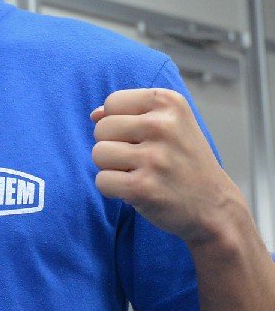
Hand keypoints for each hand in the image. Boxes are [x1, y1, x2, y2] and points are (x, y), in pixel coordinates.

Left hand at [91, 87, 239, 246]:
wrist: (216, 208)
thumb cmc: (184, 161)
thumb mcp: (170, 124)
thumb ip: (129, 112)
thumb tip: (94, 114)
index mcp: (168, 102)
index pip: (113, 102)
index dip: (120, 122)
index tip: (145, 137)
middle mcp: (163, 125)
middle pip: (101, 128)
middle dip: (114, 146)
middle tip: (143, 160)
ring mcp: (154, 158)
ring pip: (98, 153)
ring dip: (112, 168)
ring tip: (140, 173)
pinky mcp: (143, 187)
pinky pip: (101, 181)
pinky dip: (113, 189)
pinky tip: (138, 190)